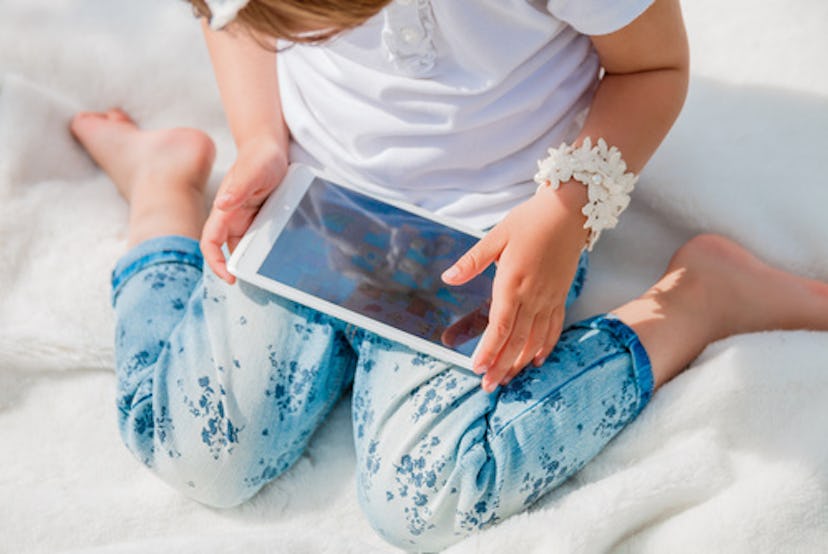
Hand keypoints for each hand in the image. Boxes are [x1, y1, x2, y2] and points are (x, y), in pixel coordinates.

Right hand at [201, 136, 288, 282]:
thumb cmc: (260, 156)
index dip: (215, 261)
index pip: (211, 242)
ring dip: (255, 261)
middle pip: (230, 250)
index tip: (230, 277)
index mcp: (224, 210)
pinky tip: (282, 255)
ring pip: (247, 247)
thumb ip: (239, 186)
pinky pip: (260, 239)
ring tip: (273, 272)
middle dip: (239, 268)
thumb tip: (223, 203)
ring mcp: (247, 219)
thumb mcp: (253, 170)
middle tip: (260, 281)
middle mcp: (232, 217)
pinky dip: (266, 249)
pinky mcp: (260, 218)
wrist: (270, 147)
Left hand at [442, 183, 588, 391]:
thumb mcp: (496, 236)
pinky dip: (544, 347)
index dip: (489, 350)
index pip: (500, 327)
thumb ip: (473, 261)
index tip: (477, 368)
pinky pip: (553, 328)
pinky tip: (535, 360)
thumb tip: (448, 277)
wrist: (570, 212)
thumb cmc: (531, 220)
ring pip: (535, 339)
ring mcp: (549, 298)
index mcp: (513, 282)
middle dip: (501, 366)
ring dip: (520, 363)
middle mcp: (533, 296)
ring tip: (507, 380)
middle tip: (488, 386)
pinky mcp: (560, 296)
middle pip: (516, 340)